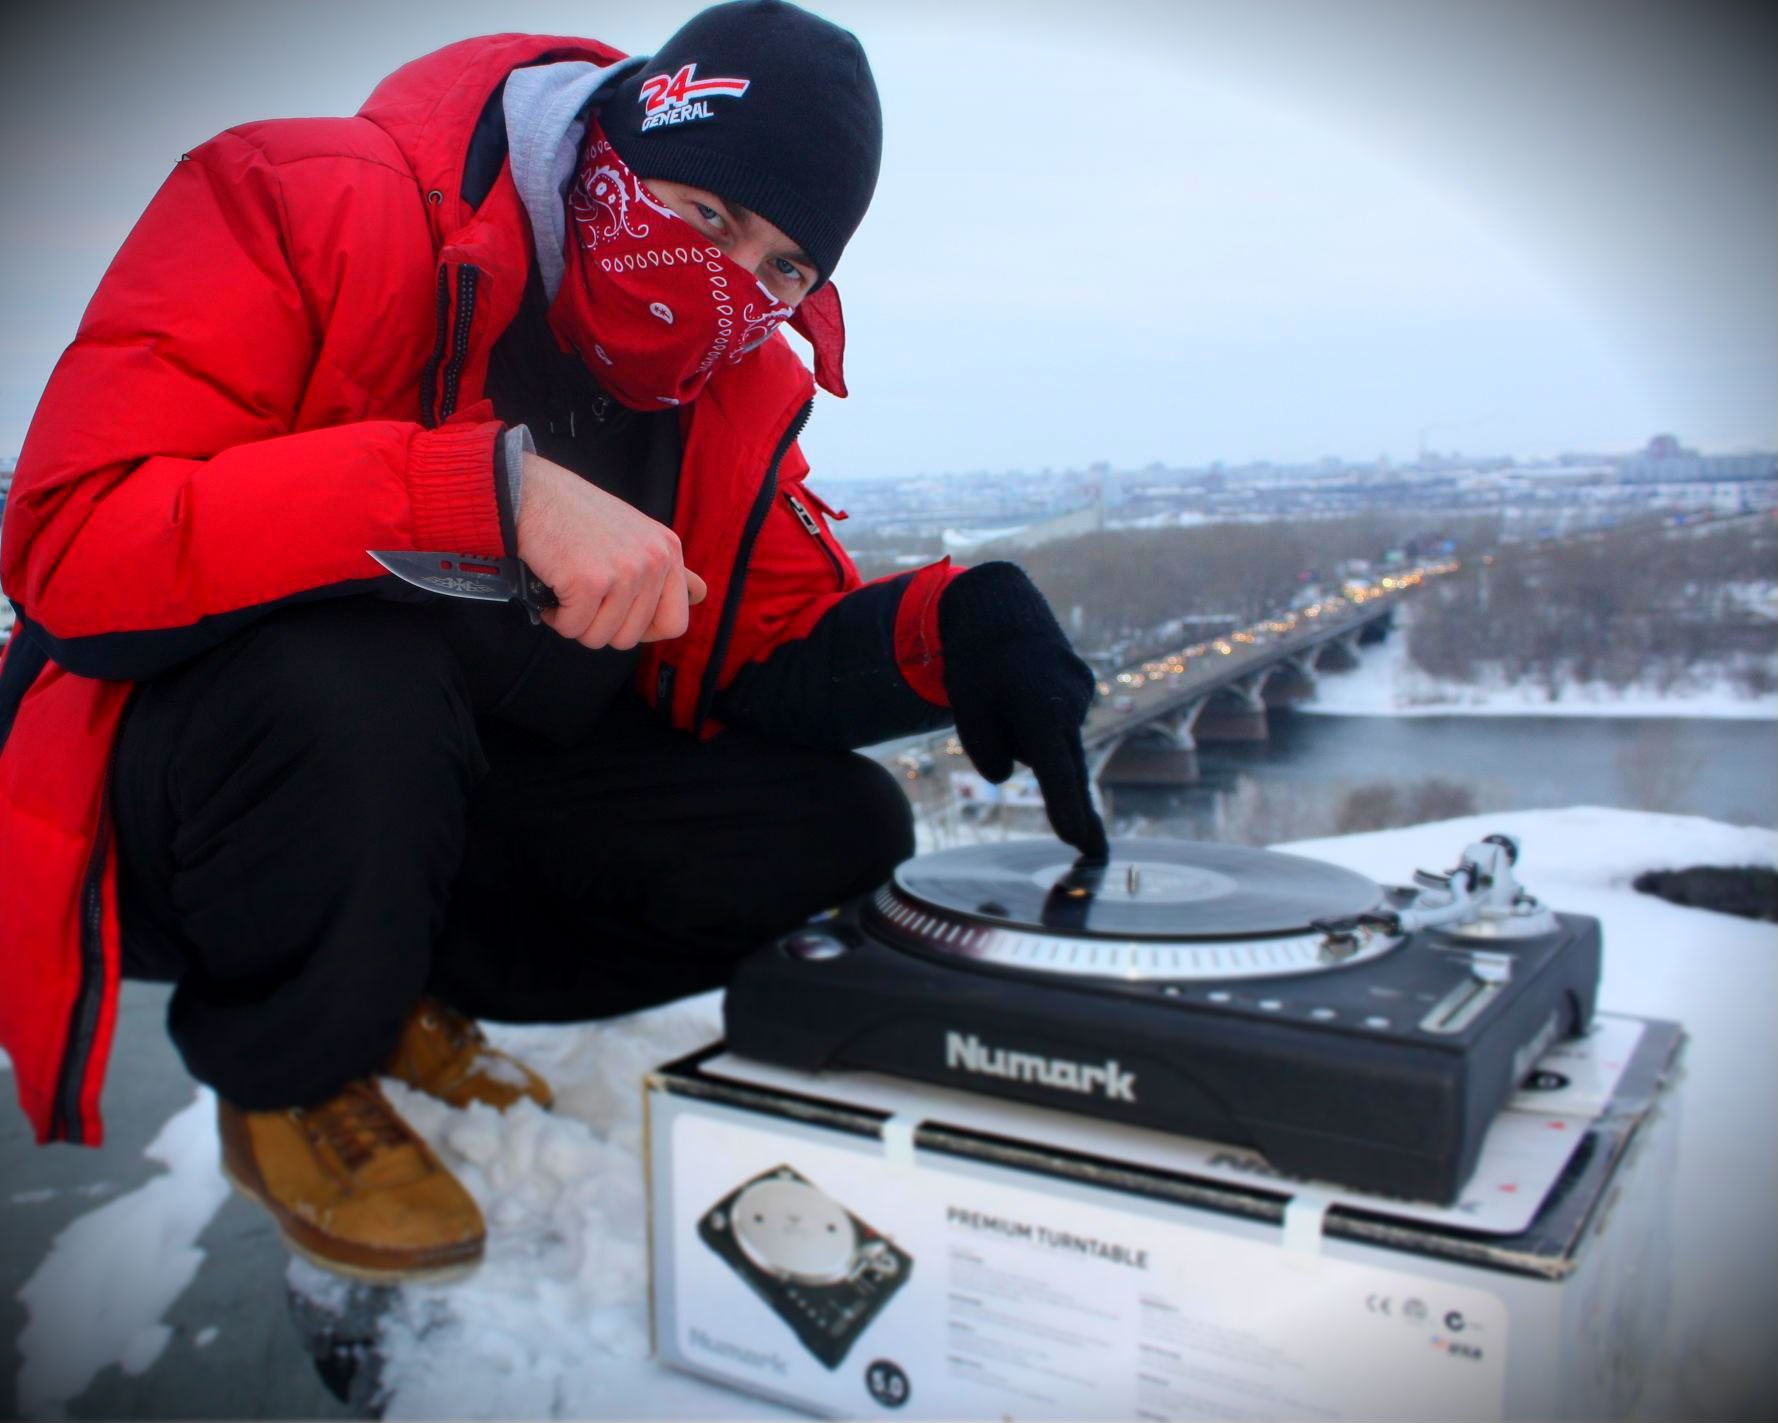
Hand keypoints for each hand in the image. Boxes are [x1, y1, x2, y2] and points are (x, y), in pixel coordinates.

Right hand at [516, 451, 705, 649]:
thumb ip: (668, 568)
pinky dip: (556, 617)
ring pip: (602, 638)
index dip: (643, 631)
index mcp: (669, 550)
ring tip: (567, 591)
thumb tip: (700, 595)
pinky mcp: (590, 581)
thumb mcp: (637, 534)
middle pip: (632, 638)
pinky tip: (552, 588)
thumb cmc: (577, 515)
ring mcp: (625, 571)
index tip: (619, 614)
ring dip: (577, 623)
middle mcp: (654, 560)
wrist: (531, 492)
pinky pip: (573, 628)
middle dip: (601, 626)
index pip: (675, 623)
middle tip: (584, 598)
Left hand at [938, 562, 1109, 860]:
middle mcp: (1068, 703)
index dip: (1064, 806)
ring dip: (1033, 737)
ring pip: (1053, 741)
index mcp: (1038, 706)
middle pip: (1067, 765)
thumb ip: (984, 747)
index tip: (1075, 839)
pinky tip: (1023, 694)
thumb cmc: (978, 657)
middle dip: (1080, 811)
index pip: (1052, 768)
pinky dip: (1041, 721)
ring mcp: (1081, 695)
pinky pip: (1057, 723)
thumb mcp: (965, 702)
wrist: (1002, 605)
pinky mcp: (1082, 690)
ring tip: (1003, 698)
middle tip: (1095, 854)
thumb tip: (1006, 774)